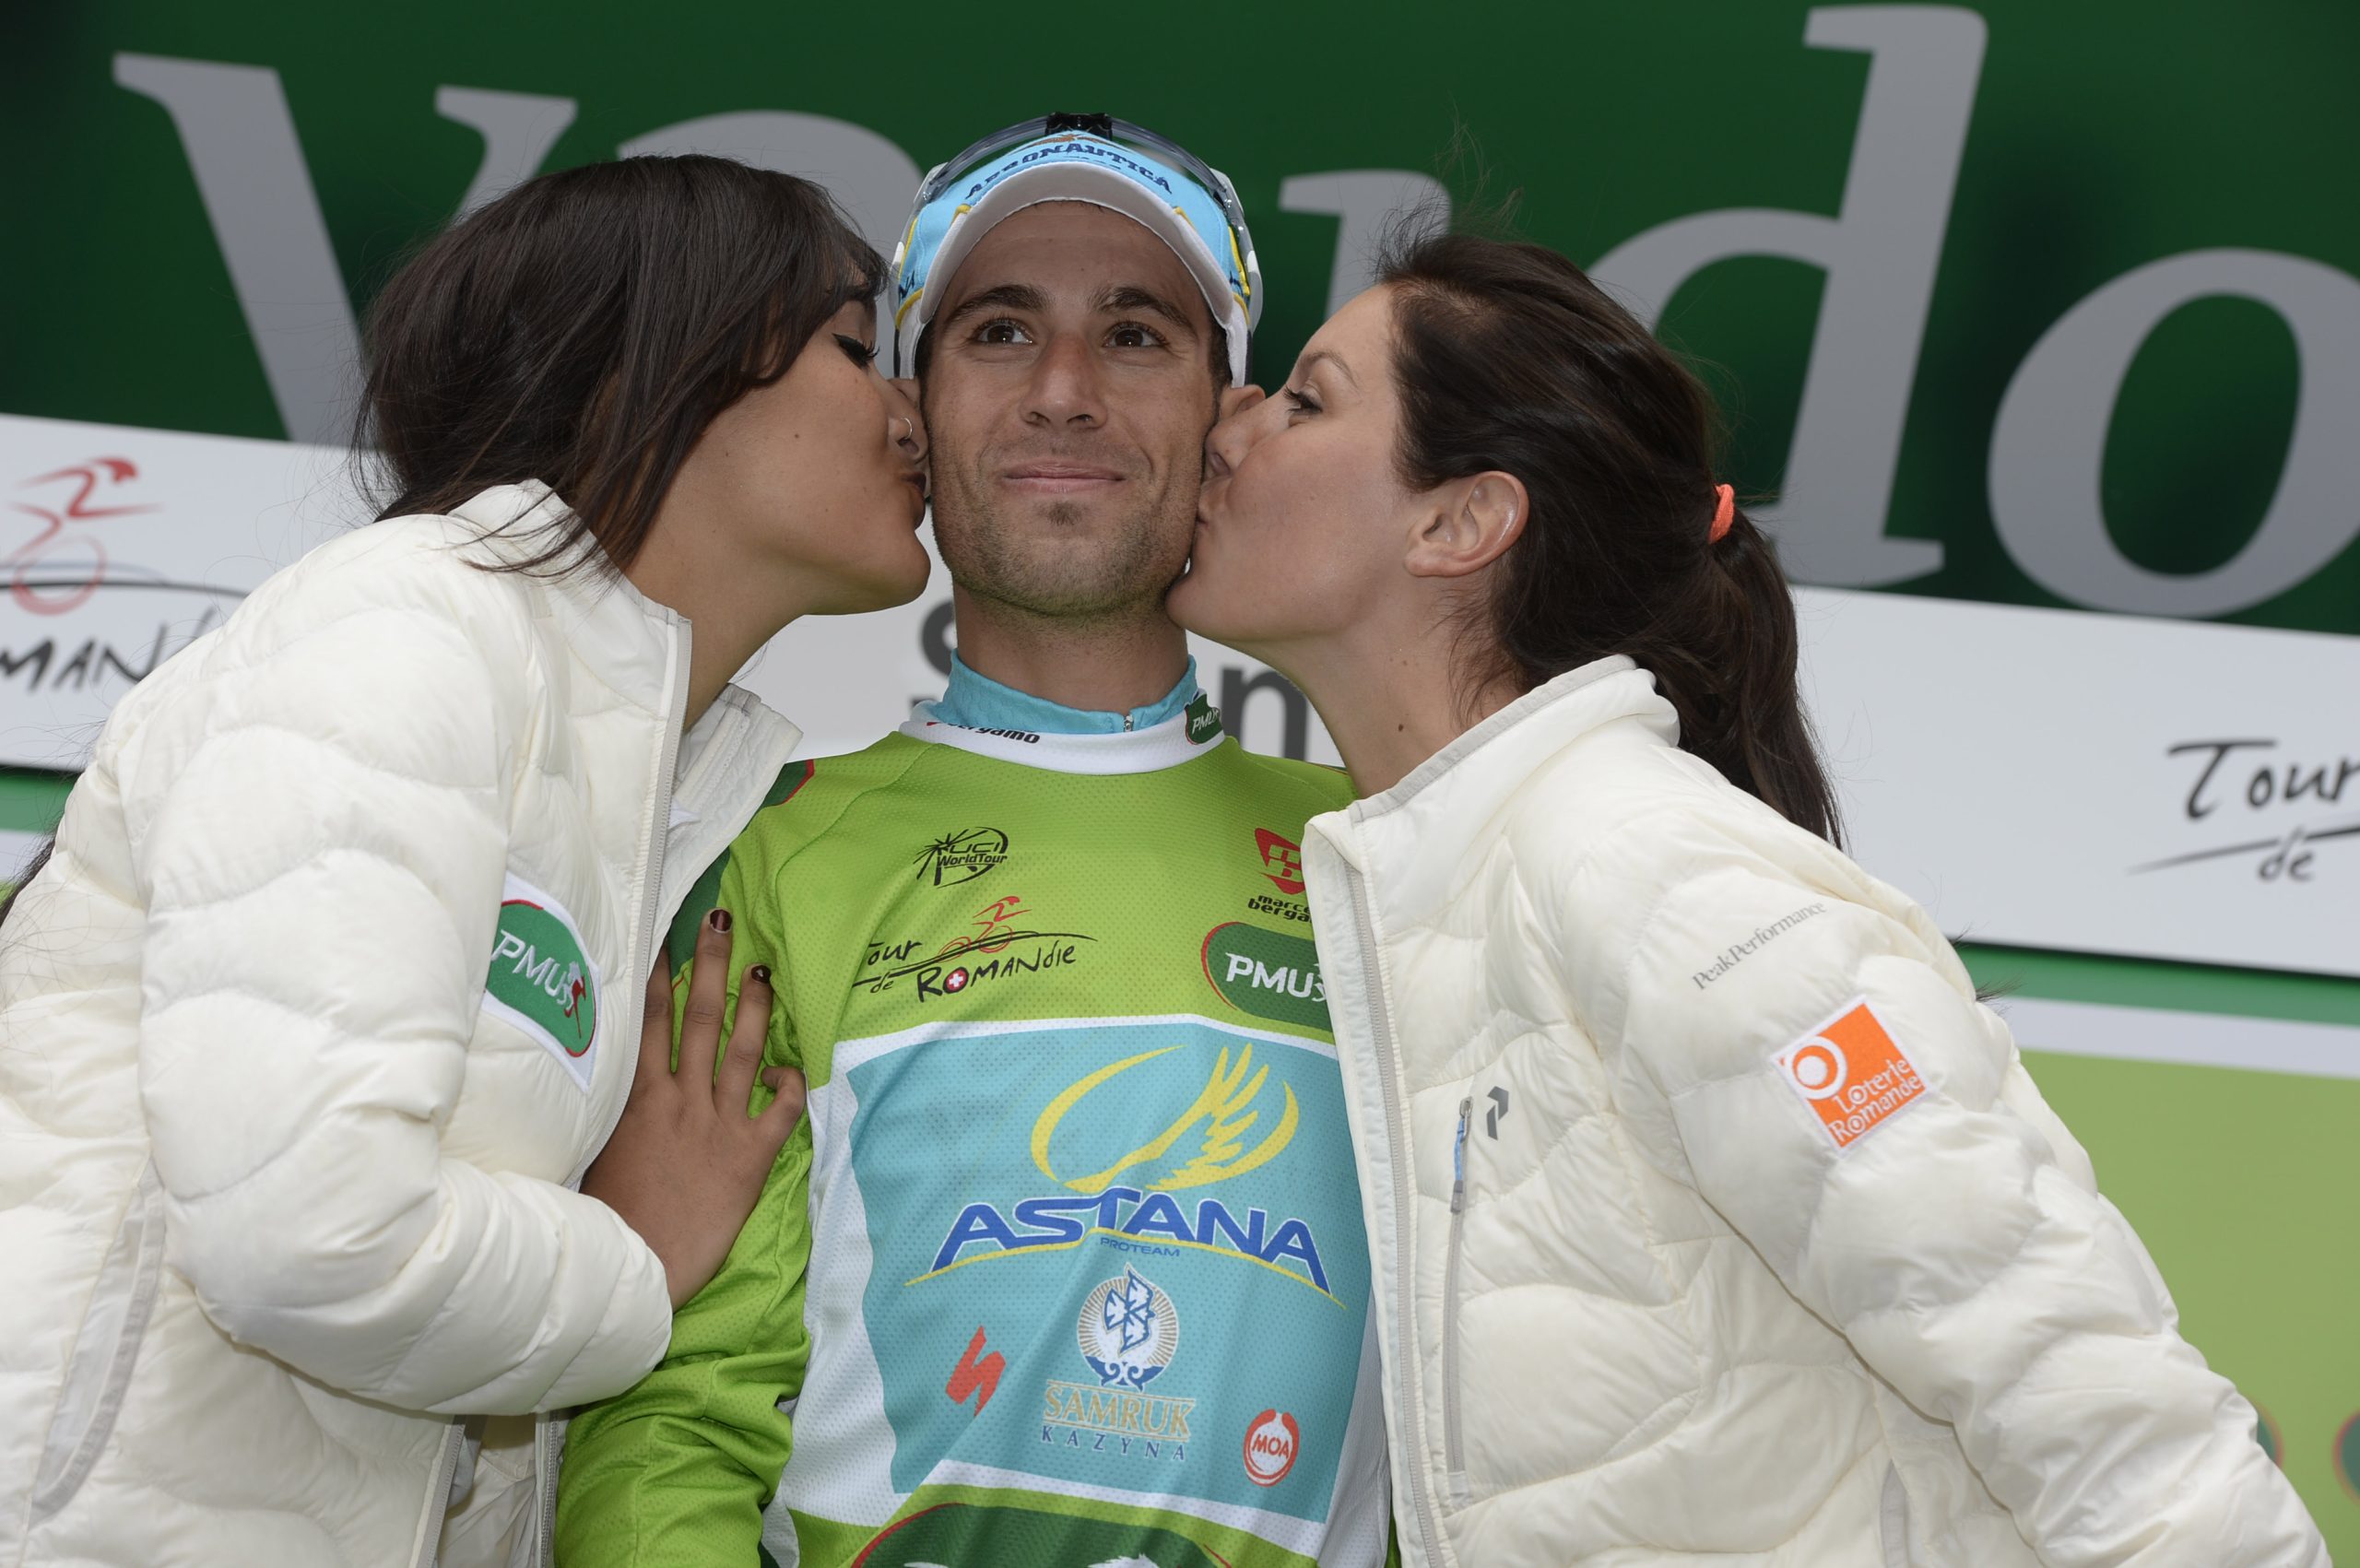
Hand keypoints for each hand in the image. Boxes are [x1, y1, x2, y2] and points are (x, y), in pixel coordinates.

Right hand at [582, 911, 804, 1308]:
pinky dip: (789, 1083)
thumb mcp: (587, 1154)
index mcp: (636, 1097)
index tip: (666, 935)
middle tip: (722, 921)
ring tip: (761, 970)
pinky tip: (786, 1067)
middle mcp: (680, 1099)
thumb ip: (597, 1114)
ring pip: (742, 1049)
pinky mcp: (750, 1157)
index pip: (649, 1019)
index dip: (659, 974)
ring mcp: (719, 1124)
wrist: (637, 1267)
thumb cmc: (602, 1219)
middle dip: (709, 964)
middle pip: (698, 1017)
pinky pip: (781, 1109)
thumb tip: (582, 1081)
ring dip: (755, 1006)